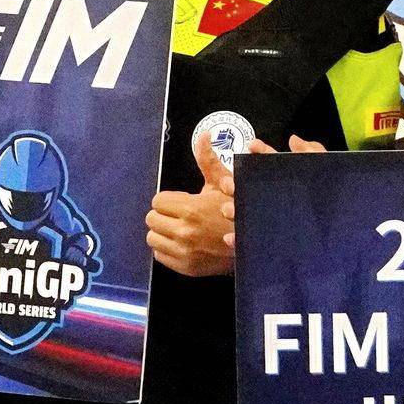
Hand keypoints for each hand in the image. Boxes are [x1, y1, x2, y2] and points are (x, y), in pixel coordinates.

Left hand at [146, 132, 327, 276]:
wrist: (252, 245)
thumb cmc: (237, 210)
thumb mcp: (225, 183)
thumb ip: (208, 160)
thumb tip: (205, 135)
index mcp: (191, 208)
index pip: (158, 201)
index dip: (169, 200)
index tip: (182, 202)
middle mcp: (185, 232)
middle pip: (151, 219)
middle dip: (164, 215)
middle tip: (179, 215)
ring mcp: (184, 252)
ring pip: (153, 238)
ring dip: (163, 232)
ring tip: (179, 229)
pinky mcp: (186, 268)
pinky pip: (160, 255)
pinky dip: (167, 249)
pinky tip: (183, 244)